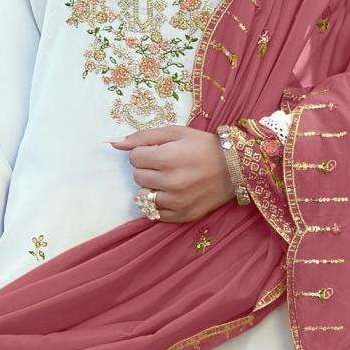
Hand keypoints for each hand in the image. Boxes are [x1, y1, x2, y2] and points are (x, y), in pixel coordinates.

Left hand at [109, 124, 234, 221]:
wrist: (236, 167)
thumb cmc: (203, 146)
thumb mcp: (175, 133)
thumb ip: (143, 137)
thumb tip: (114, 143)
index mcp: (168, 159)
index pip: (134, 158)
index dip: (144, 152)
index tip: (158, 152)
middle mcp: (171, 183)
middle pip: (137, 177)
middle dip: (147, 169)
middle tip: (166, 165)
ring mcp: (177, 203)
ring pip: (143, 197)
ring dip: (152, 187)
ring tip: (168, 180)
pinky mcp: (182, 216)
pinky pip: (155, 214)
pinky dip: (159, 203)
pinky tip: (173, 193)